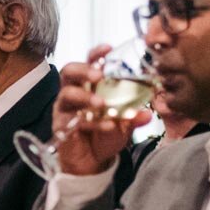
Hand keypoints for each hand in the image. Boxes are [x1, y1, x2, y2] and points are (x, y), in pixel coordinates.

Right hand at [54, 45, 152, 175]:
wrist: (92, 162)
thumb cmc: (105, 135)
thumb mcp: (124, 125)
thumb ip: (133, 117)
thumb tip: (148, 113)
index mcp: (88, 85)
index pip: (88, 62)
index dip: (96, 54)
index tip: (108, 48)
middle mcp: (73, 92)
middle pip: (69, 71)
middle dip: (84, 70)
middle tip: (98, 76)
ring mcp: (65, 108)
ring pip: (67, 94)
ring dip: (85, 96)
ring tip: (100, 104)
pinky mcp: (62, 126)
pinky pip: (74, 120)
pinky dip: (93, 122)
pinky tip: (108, 126)